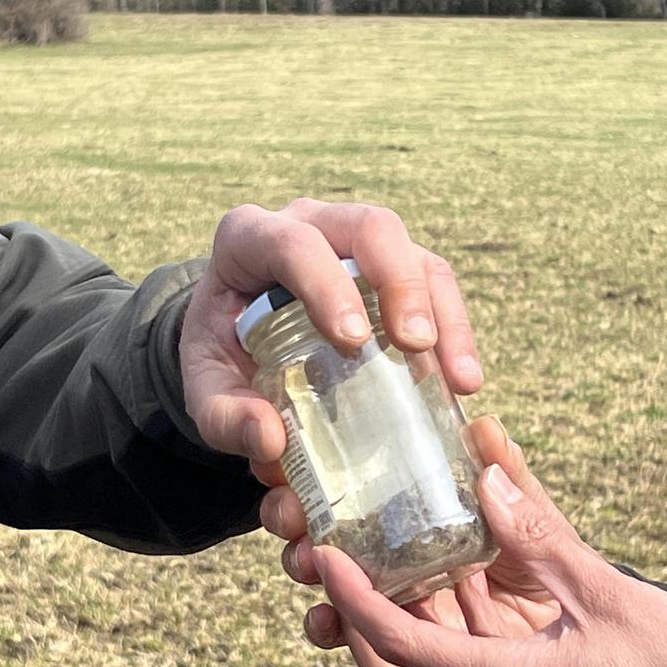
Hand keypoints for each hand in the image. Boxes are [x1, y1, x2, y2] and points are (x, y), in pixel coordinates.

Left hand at [179, 198, 481, 463]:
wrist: (234, 340)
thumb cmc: (220, 355)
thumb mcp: (205, 389)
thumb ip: (225, 417)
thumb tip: (272, 441)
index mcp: (249, 241)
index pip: (292, 243)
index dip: (325, 283)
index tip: (351, 339)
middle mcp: (311, 225)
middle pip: (370, 228)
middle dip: (400, 283)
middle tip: (415, 345)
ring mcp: (357, 242)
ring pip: (415, 254)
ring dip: (443, 313)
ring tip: (457, 378)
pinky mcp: (394, 269)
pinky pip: (434, 285)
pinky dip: (453, 331)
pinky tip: (460, 382)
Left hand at [298, 418, 666, 666]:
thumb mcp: (604, 592)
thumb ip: (541, 535)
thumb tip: (488, 473)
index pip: (399, 648)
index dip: (354, 601)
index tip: (325, 558)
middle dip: (357, 621)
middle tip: (340, 564)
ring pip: (428, 666)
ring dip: (406, 614)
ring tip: (387, 551)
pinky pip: (470, 657)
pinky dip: (455, 615)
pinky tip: (458, 563)